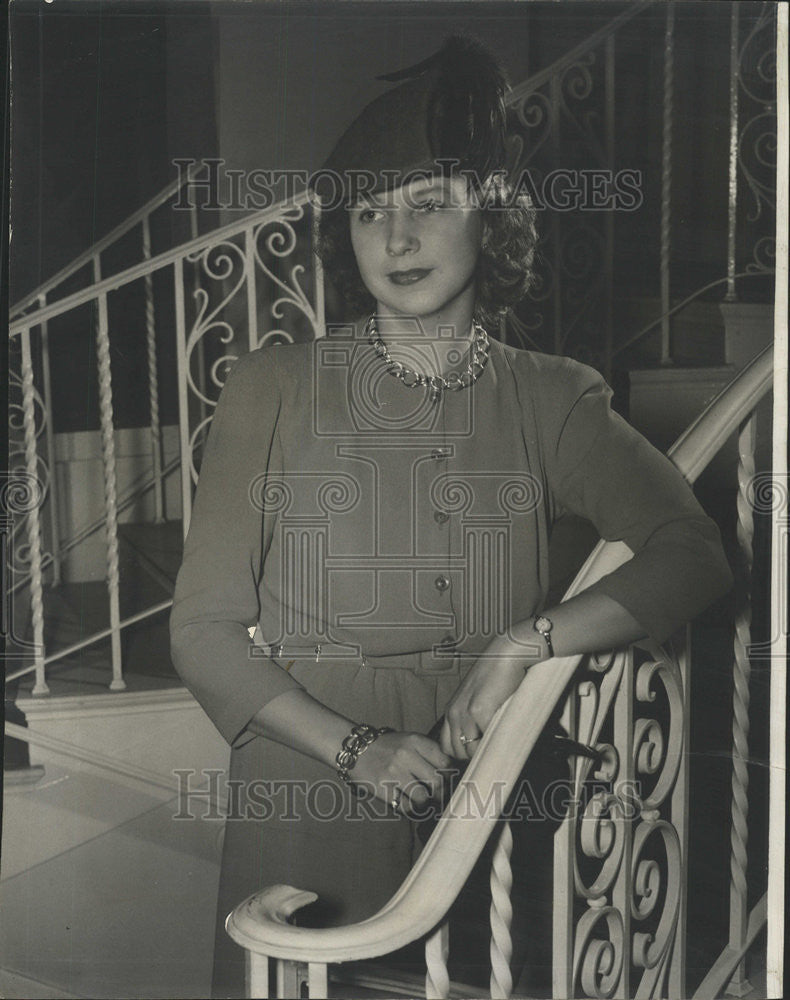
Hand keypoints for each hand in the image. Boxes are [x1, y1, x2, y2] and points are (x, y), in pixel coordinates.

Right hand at [350, 731, 451, 813]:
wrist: (356, 750)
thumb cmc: (388, 747)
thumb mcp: (409, 741)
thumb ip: (430, 753)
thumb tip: (453, 775)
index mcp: (415, 741)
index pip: (445, 763)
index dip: (450, 775)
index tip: (448, 780)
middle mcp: (405, 755)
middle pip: (437, 782)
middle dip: (439, 792)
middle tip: (437, 795)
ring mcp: (393, 773)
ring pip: (422, 798)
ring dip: (423, 802)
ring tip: (419, 798)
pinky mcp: (383, 789)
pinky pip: (405, 806)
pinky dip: (408, 807)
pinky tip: (404, 800)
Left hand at [440, 642, 542, 758]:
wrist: (505, 656)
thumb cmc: (495, 677)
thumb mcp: (474, 698)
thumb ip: (471, 718)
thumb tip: (478, 742)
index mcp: (451, 710)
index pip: (446, 745)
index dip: (462, 753)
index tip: (477, 754)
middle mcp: (453, 712)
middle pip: (457, 751)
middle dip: (474, 756)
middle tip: (490, 752)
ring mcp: (465, 713)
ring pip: (470, 750)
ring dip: (485, 751)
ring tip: (498, 744)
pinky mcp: (480, 712)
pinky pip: (485, 740)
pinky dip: (495, 742)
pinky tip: (504, 734)